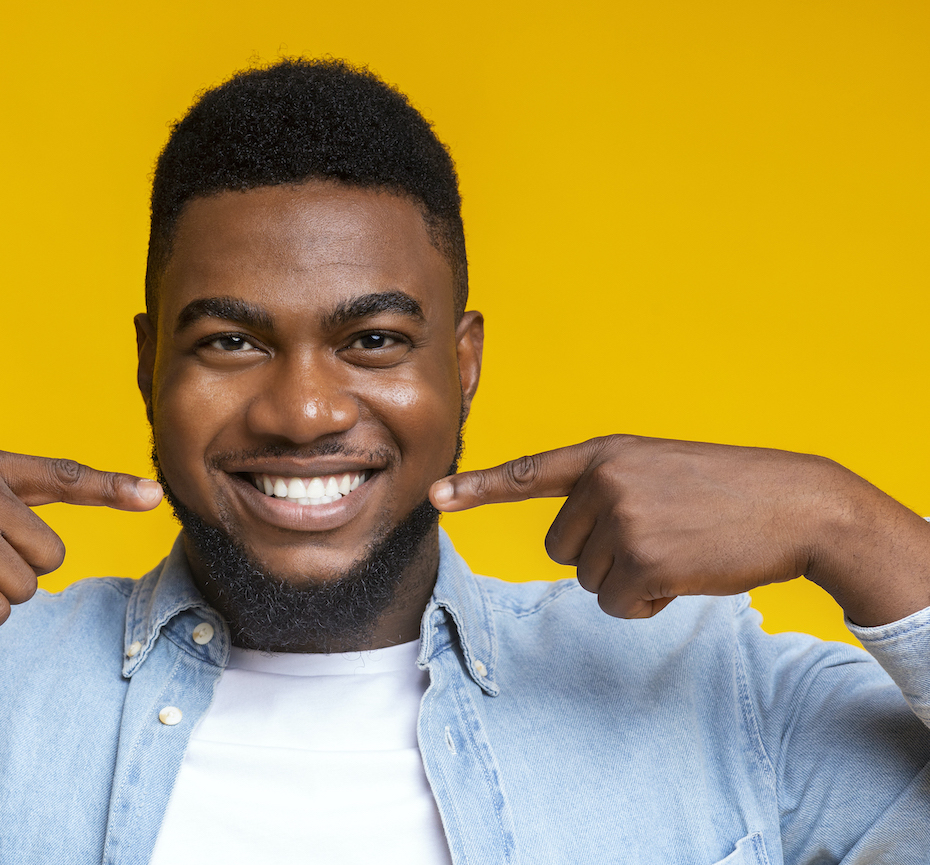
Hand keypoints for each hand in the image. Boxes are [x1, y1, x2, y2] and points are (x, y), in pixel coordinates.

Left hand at [430, 435, 929, 624]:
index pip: (527, 472)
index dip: (477, 487)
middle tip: (657, 539)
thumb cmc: (727, 491)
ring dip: (629, 581)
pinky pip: (617, 605)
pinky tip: (685, 576)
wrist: (795, 505)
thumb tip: (569, 546)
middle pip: (561, 549)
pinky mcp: (644, 560)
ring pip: (589, 580)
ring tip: (678, 551)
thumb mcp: (658, 470)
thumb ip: (607, 491)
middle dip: (602, 558)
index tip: (434, 496)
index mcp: (605, 454)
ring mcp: (622, 520)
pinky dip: (647, 604)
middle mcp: (603, 482)